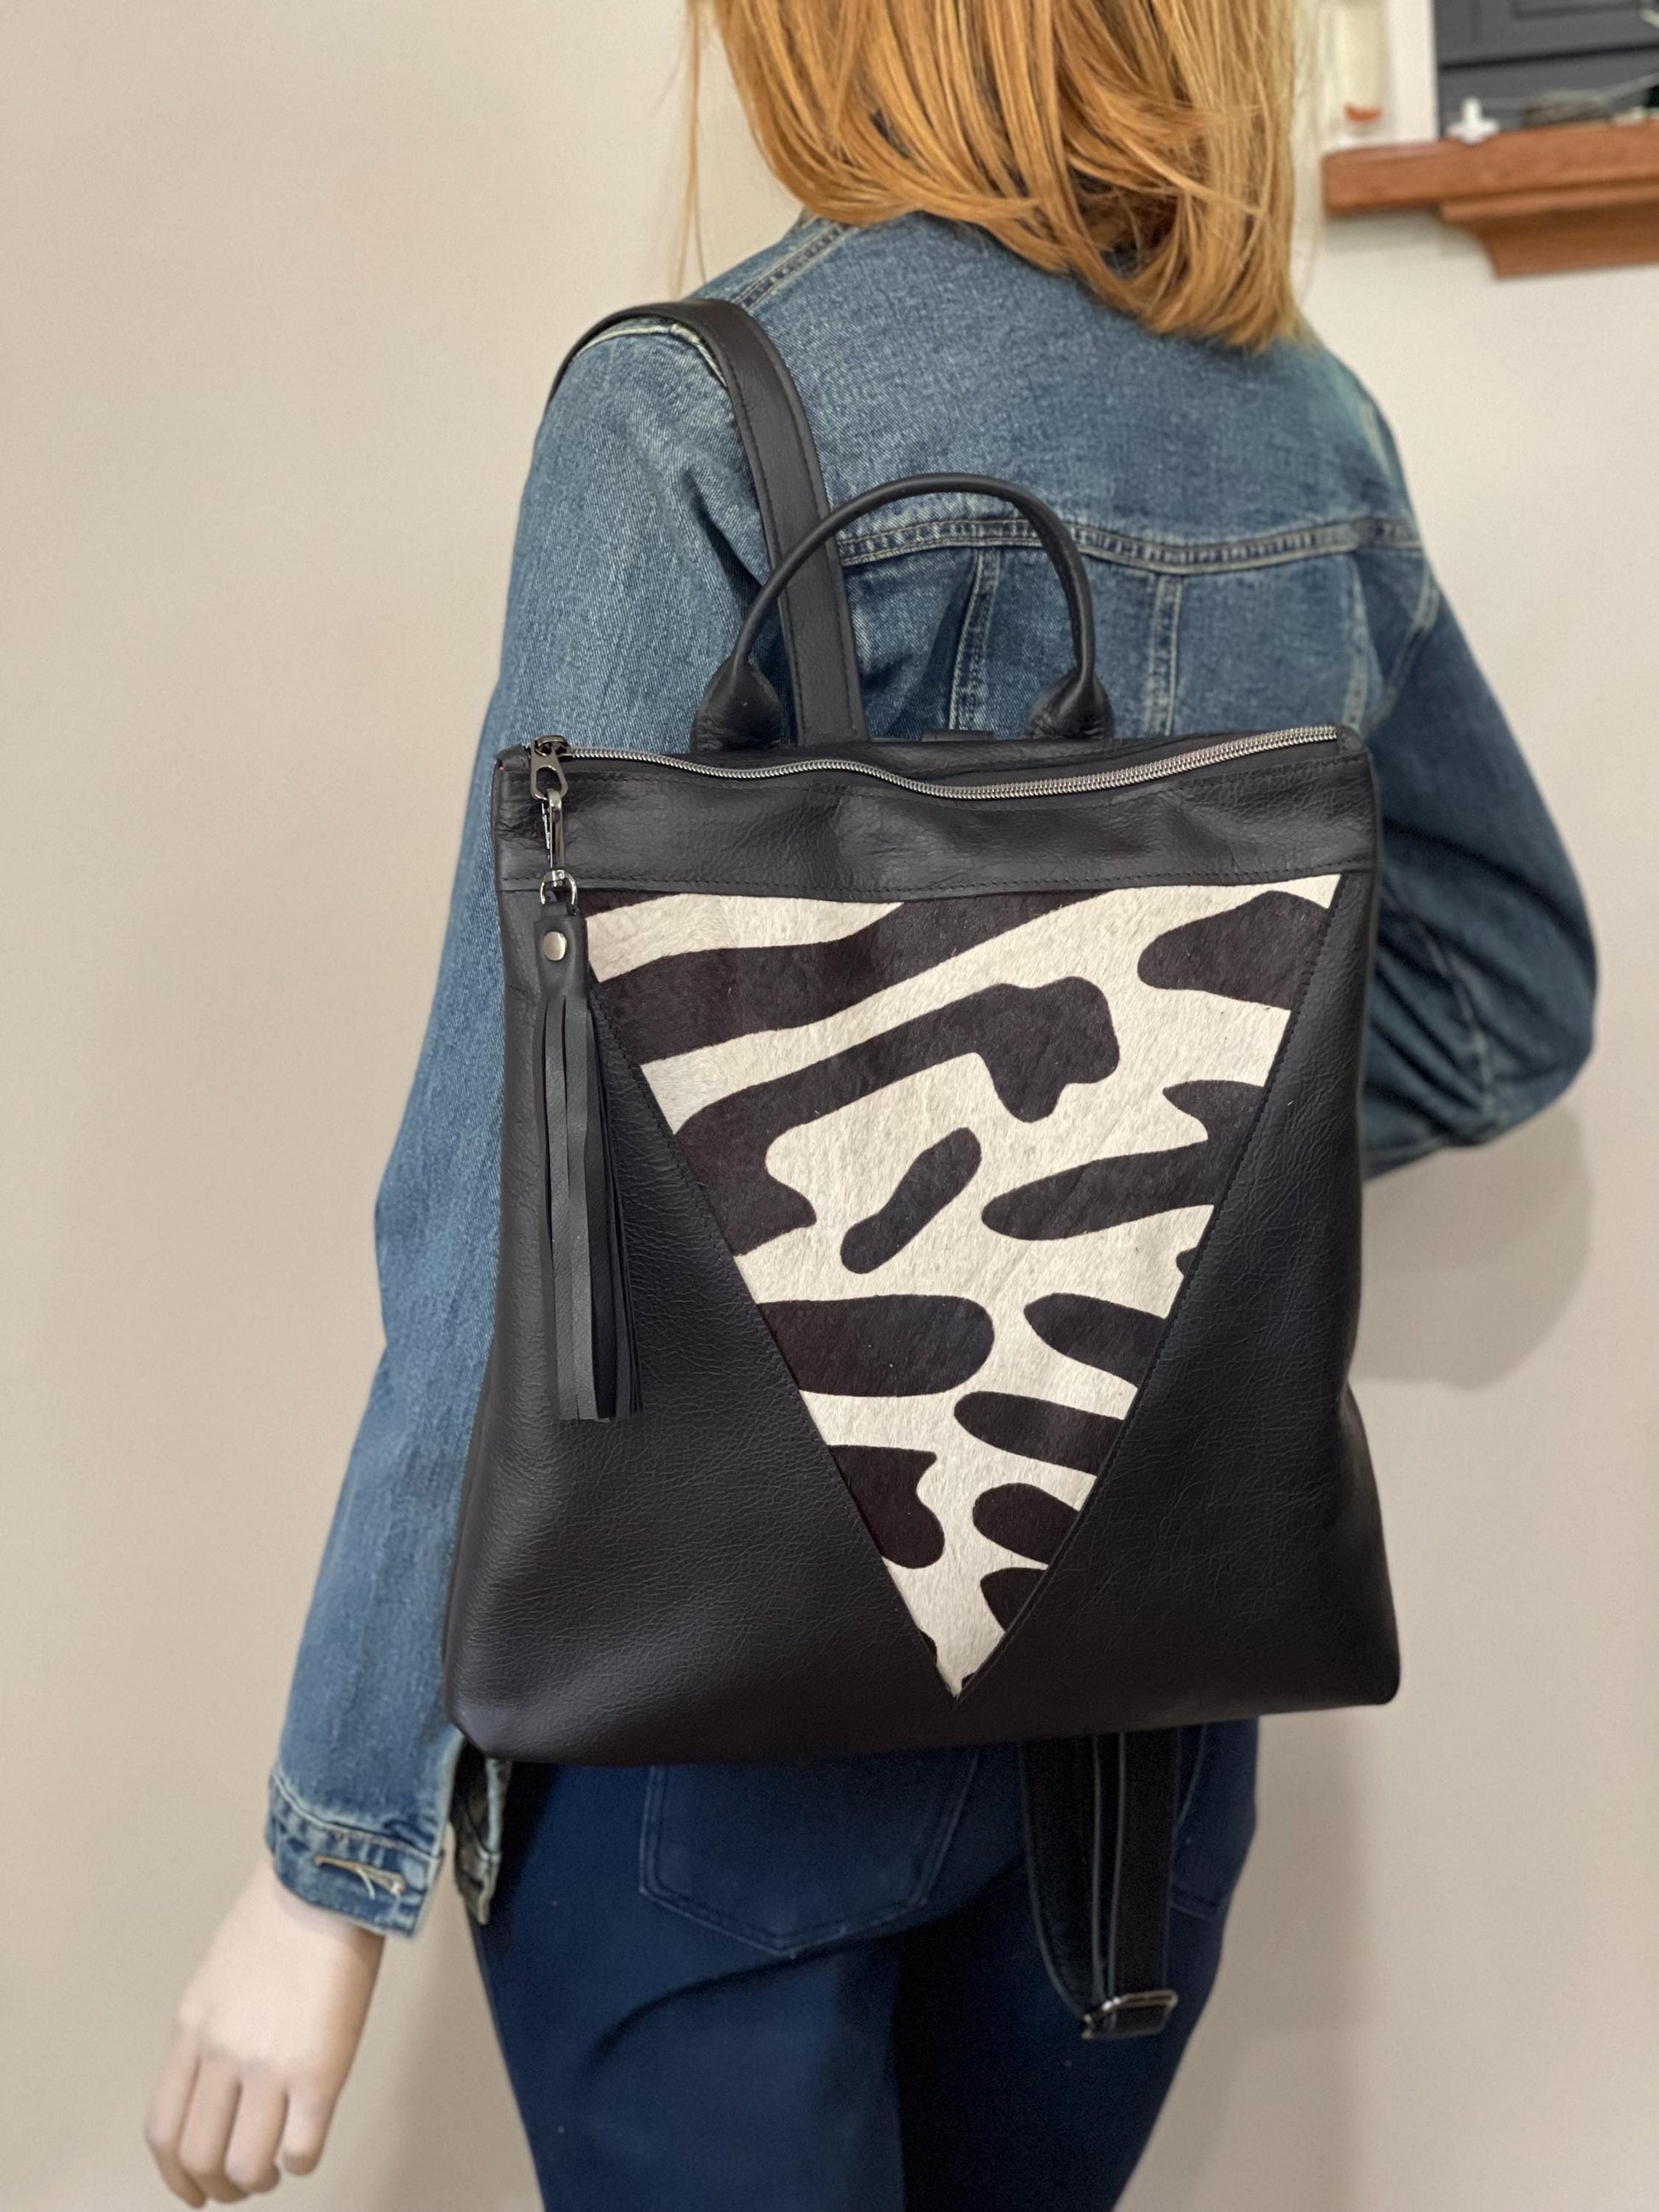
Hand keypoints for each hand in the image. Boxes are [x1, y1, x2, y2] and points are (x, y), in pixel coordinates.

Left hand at [146, 1855, 384, 2201]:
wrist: (326, 1881)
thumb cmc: (282, 1917)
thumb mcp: (219, 1977)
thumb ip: (214, 2032)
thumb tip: (224, 2088)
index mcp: (192, 2031)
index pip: (164, 2129)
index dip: (176, 2174)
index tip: (195, 2189)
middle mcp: (221, 2055)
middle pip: (199, 2156)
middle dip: (219, 2186)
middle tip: (242, 2186)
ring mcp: (268, 2066)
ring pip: (245, 2165)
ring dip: (258, 2180)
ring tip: (275, 2168)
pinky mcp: (319, 2071)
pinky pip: (300, 2149)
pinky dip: (300, 2162)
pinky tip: (307, 2143)